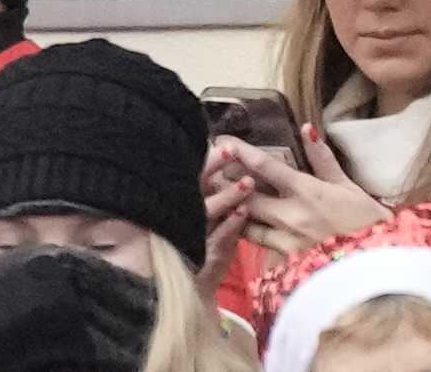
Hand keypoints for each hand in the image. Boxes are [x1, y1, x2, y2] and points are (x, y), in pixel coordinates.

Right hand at [196, 136, 255, 304]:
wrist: (191, 287)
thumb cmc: (200, 244)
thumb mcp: (199, 217)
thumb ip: (209, 193)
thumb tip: (219, 167)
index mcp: (185, 200)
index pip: (195, 173)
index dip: (209, 159)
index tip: (223, 142)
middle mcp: (185, 213)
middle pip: (197, 185)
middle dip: (213, 167)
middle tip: (229, 150)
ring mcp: (195, 233)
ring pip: (208, 210)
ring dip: (226, 195)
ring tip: (246, 182)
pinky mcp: (206, 254)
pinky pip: (220, 236)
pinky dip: (231, 223)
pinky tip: (242, 213)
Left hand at [222, 131, 389, 255]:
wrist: (380, 265)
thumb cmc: (366, 222)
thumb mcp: (348, 185)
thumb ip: (323, 158)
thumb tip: (307, 127)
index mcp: (307, 192)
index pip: (266, 168)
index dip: (242, 153)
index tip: (222, 142)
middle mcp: (292, 215)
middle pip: (247, 196)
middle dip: (224, 183)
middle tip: (205, 170)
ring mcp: (287, 240)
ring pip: (246, 222)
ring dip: (229, 208)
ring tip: (211, 195)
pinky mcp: (287, 261)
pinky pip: (259, 244)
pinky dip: (244, 231)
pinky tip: (231, 222)